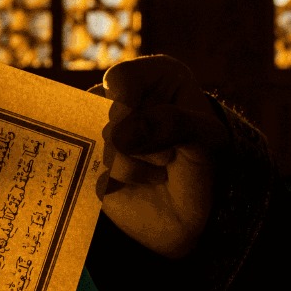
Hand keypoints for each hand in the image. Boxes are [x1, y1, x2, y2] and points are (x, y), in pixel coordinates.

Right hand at [92, 55, 228, 258]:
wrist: (188, 213)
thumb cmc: (200, 165)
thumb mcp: (205, 138)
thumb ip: (173, 124)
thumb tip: (120, 135)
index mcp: (153, 78)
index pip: (122, 77)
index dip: (128, 105)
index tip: (148, 130)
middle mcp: (121, 99)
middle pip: (104, 114)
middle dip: (139, 144)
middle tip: (166, 156)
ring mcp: (100, 129)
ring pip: (95, 144)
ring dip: (130, 167)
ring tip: (157, 172)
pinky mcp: (87, 159)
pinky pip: (85, 168)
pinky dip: (112, 182)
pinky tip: (136, 184)